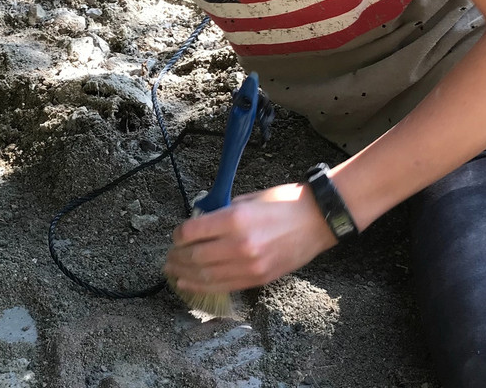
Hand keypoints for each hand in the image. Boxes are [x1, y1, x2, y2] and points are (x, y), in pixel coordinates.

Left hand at [164, 183, 337, 293]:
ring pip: (205, 275)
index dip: (178, 235)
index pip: (192, 232)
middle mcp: (238, 245)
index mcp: (234, 219)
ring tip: (173, 270)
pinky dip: (201, 286)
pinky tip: (188, 283)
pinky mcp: (257, 278)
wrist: (317, 220)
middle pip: (195, 256)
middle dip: (176, 257)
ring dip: (184, 273)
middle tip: (168, 256)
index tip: (175, 235)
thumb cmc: (283, 203)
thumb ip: (221, 213)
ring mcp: (249, 265)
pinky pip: (223, 286)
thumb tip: (200, 223)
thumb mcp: (247, 199)